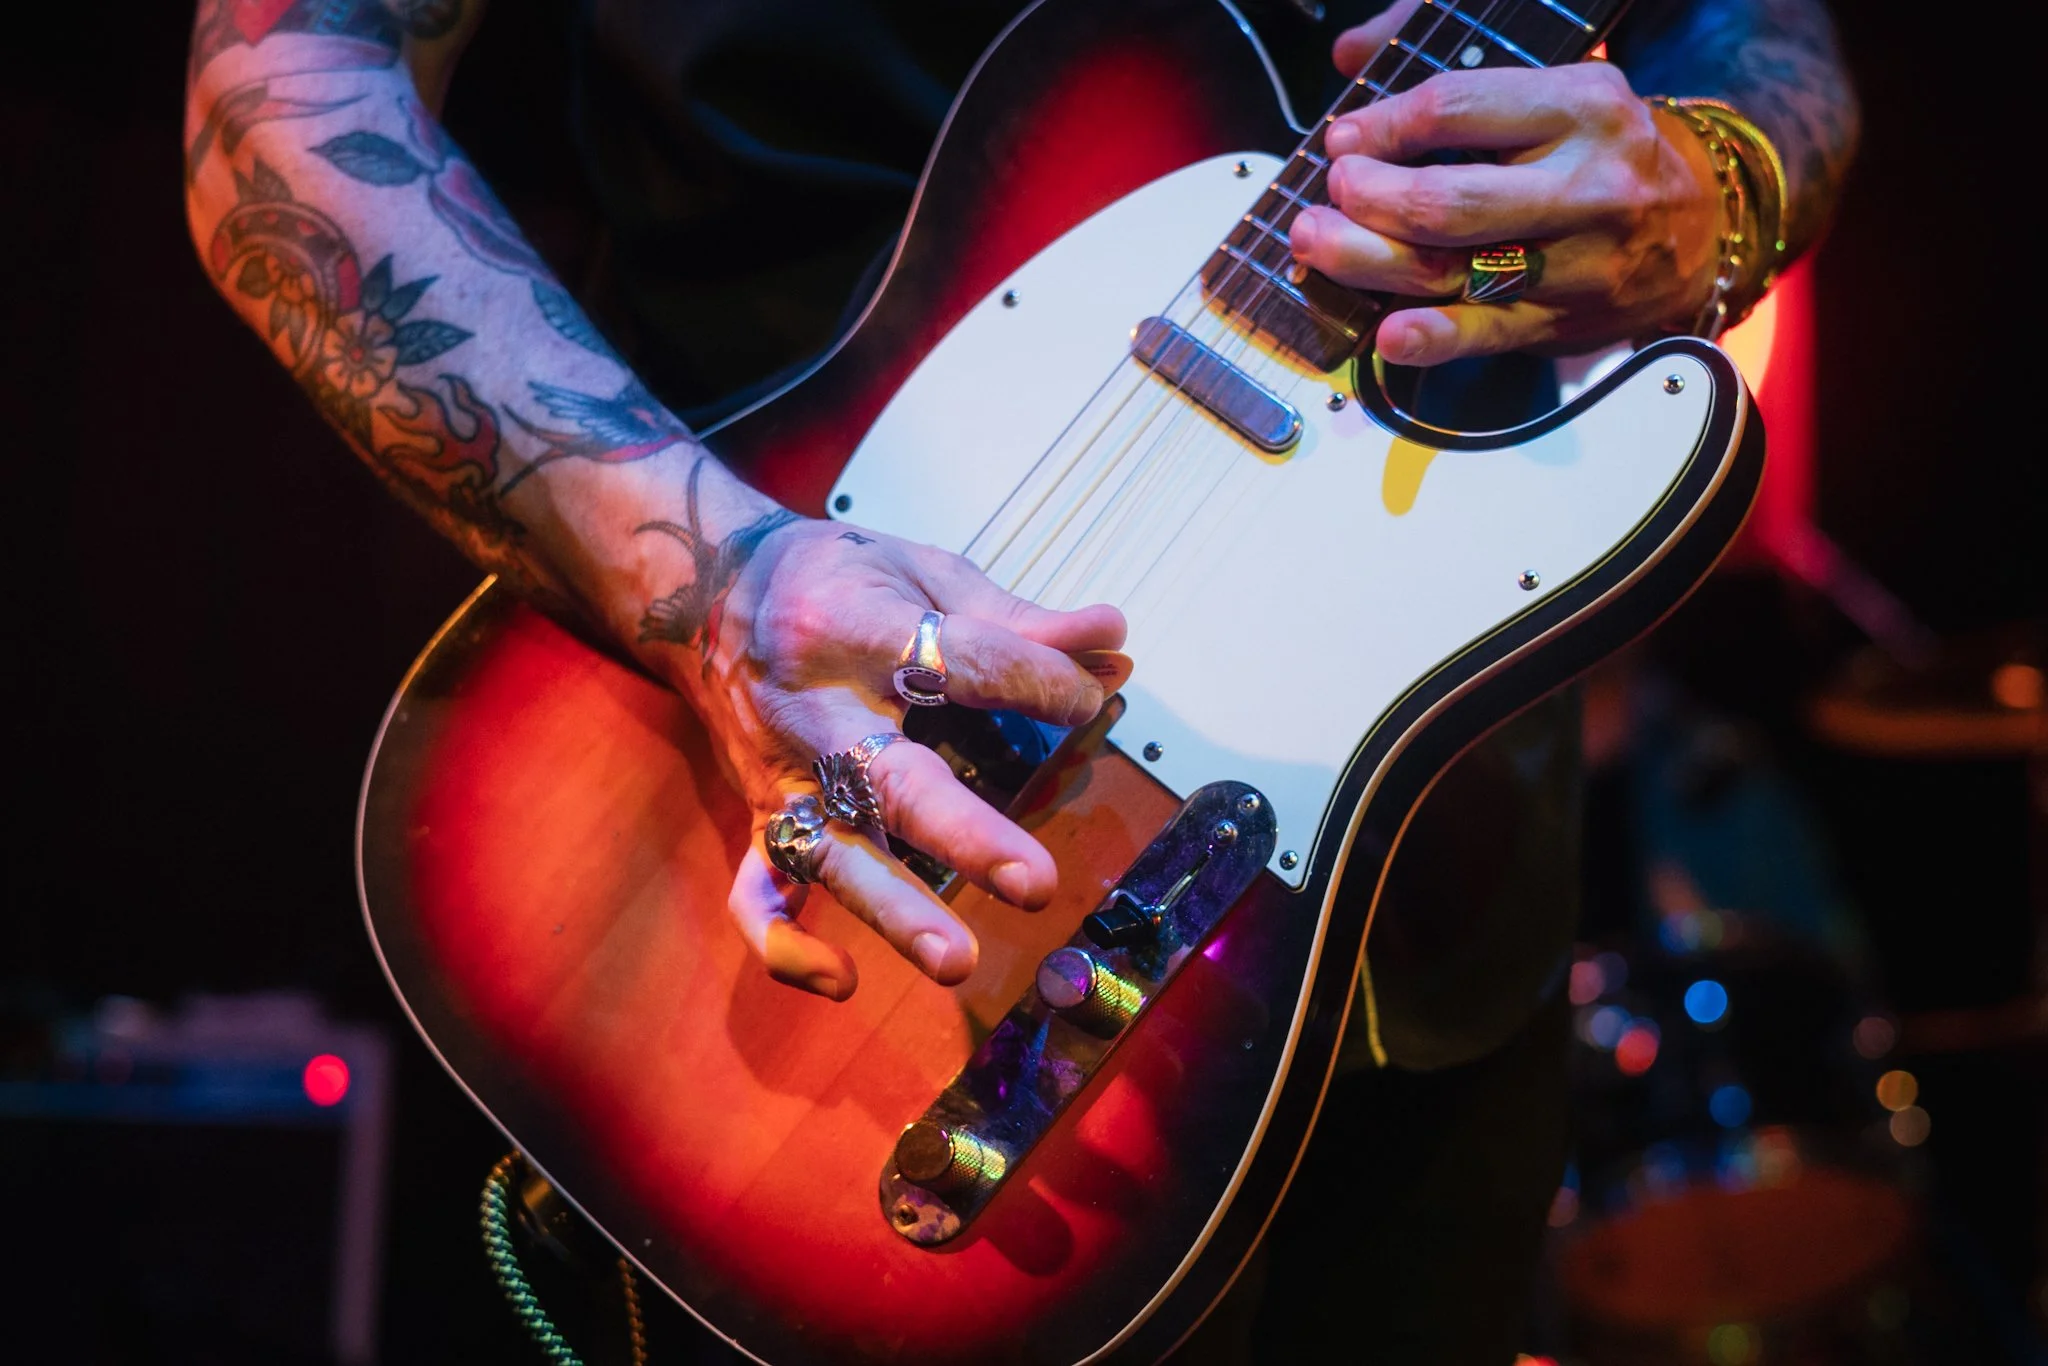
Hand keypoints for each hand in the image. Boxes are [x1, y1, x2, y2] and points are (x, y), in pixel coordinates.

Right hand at [689, 517, 1126, 1000]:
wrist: (703, 589)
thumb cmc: (831, 577)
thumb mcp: (921, 570)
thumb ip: (1017, 616)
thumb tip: (1113, 636)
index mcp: (852, 627)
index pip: (959, 660)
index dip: (1037, 680)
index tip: (1092, 695)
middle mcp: (811, 708)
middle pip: (885, 779)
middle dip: (962, 835)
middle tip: (1035, 883)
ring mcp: (779, 774)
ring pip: (827, 852)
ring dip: (891, 909)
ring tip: (956, 961)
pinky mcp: (756, 817)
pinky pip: (756, 894)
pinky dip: (787, 943)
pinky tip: (841, 980)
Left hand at [1294, 7, 1724, 364]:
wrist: (1699, 225)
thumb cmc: (1601, 149)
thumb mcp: (1555, 89)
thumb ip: (1454, 73)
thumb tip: (1350, 53)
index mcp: (1582, 106)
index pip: (1456, 110)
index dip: (1382, 126)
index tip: (1344, 139)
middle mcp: (1585, 184)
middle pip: (1445, 201)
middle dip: (1368, 197)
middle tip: (1331, 192)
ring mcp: (1577, 261)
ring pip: (1450, 270)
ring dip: (1367, 261)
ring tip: (1316, 243)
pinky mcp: (1564, 321)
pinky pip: (1486, 332)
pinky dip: (1431, 338)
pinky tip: (1386, 333)